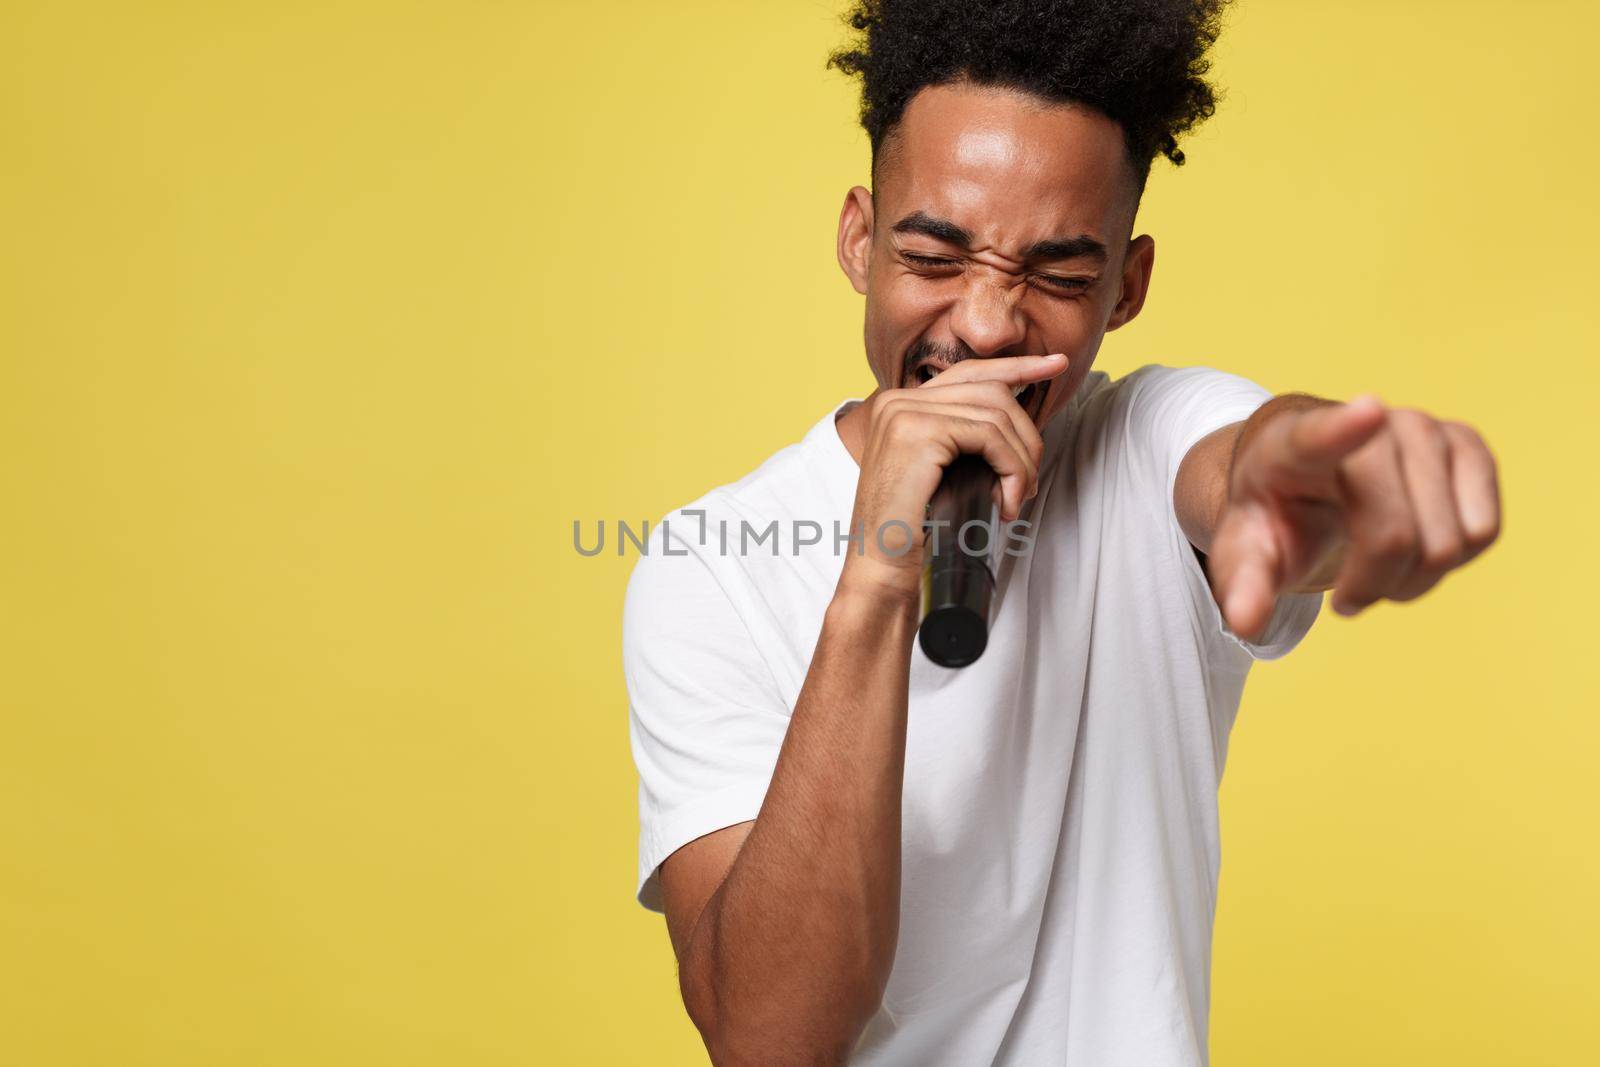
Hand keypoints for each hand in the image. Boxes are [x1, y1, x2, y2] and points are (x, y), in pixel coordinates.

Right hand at [838, 353, 1069, 602]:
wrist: (880, 568)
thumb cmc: (914, 530)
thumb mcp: (942, 472)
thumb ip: (965, 439)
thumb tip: (1019, 421)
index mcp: (899, 404)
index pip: (969, 372)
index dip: (1017, 367)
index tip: (1055, 366)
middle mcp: (898, 400)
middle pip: (991, 390)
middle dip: (1026, 434)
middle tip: (1029, 483)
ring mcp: (904, 412)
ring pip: (996, 414)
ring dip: (1021, 461)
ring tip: (1016, 499)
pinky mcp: (917, 432)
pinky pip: (990, 436)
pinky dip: (1012, 468)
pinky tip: (1006, 501)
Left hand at [1207, 395, 1500, 639]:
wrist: (1312, 481)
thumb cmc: (1279, 516)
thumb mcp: (1247, 550)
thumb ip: (1243, 583)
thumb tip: (1244, 623)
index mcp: (1295, 444)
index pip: (1321, 435)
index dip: (1346, 428)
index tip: (1367, 413)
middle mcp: (1368, 422)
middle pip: (1395, 535)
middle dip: (1373, 585)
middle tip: (1346, 592)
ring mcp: (1425, 429)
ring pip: (1448, 542)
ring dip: (1415, 579)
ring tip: (1377, 565)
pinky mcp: (1469, 445)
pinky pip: (1484, 532)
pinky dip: (1454, 559)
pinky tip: (1417, 544)